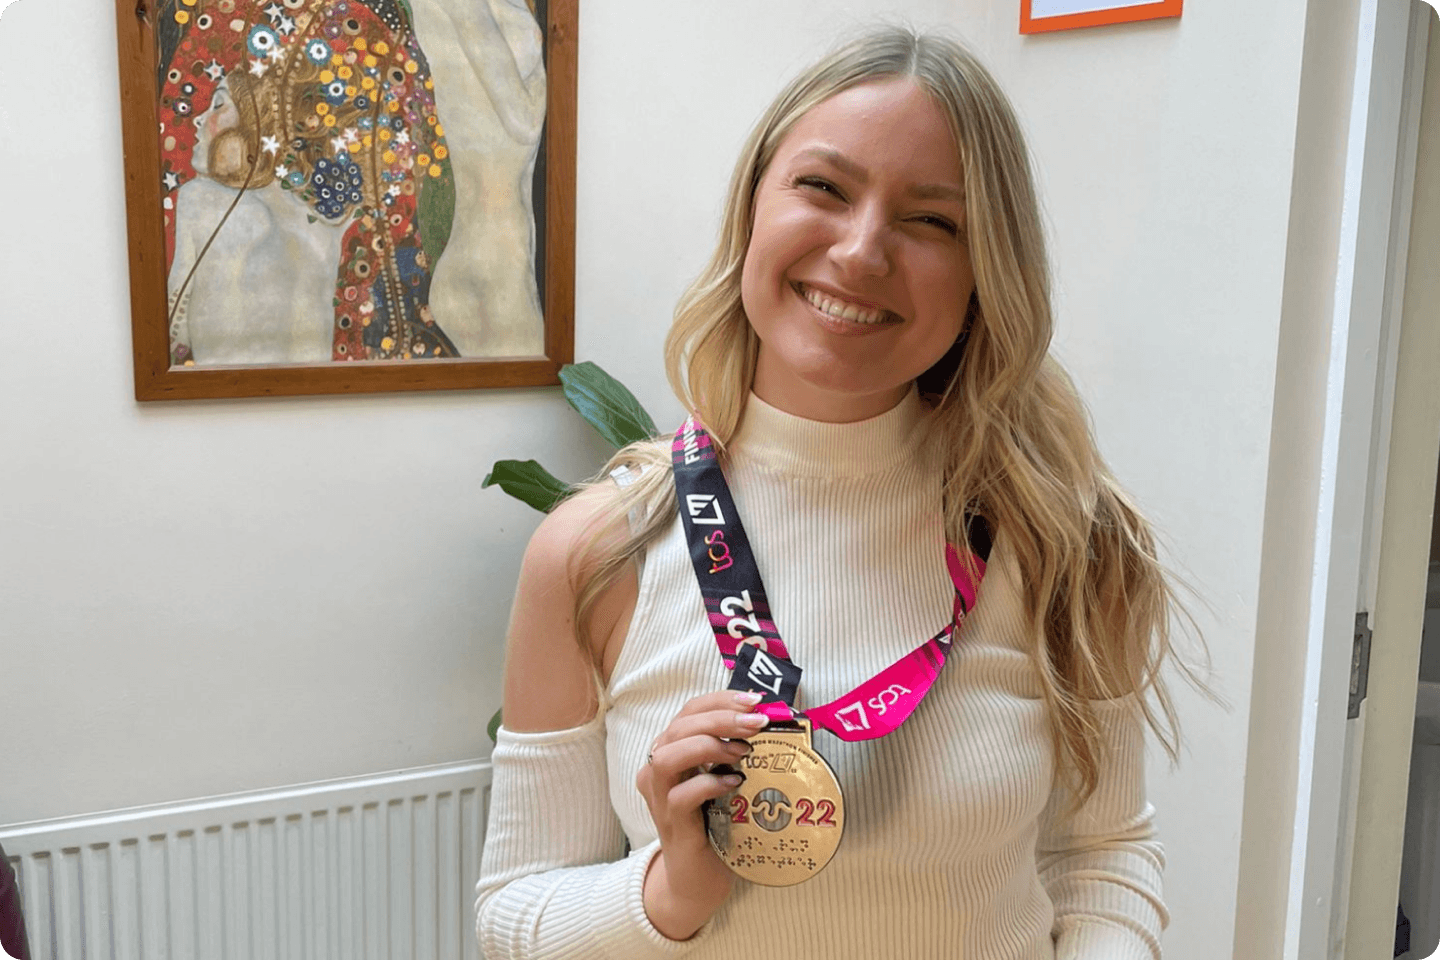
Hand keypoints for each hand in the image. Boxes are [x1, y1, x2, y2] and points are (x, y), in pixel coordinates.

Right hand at [636, 689, 769, 939]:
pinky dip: (709, 783)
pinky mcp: (671, 823)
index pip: (690, 711)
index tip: (755, 700)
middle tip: (757, 723)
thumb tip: (768, 720)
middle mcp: (658, 769)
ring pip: (668, 757)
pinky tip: (734, 783)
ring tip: (742, 752)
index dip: (721, 700)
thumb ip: (733, 751)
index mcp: (671, 751)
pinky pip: (682, 796)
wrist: (695, 876)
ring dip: (708, 746)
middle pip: (680, 727)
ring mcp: (660, 797)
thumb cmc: (713, 822)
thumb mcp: (722, 778)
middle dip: (722, 718)